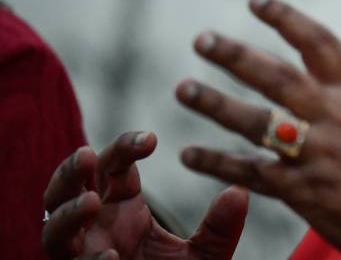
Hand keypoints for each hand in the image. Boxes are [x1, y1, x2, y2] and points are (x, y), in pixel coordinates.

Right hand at [42, 131, 247, 259]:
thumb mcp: (205, 255)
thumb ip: (220, 227)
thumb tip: (240, 192)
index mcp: (122, 206)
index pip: (115, 166)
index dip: (126, 147)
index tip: (152, 139)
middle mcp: (96, 226)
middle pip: (69, 189)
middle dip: (71, 169)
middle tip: (87, 154)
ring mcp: (84, 254)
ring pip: (54, 228)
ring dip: (67, 212)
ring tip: (91, 203)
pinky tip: (110, 256)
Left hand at [175, 0, 340, 259]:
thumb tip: (316, 80)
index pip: (319, 43)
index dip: (286, 18)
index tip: (256, 0)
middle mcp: (336, 117)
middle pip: (277, 75)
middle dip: (235, 55)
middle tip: (202, 39)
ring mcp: (318, 153)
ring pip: (256, 120)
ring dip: (215, 103)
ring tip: (184, 89)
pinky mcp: (303, 192)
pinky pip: (250, 172)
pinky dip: (217, 163)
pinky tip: (190, 155)